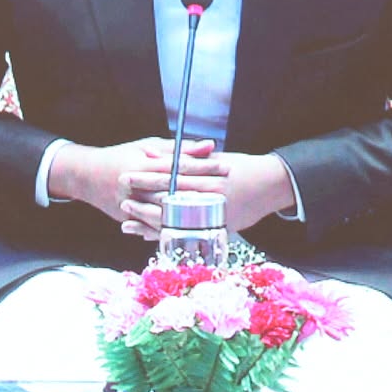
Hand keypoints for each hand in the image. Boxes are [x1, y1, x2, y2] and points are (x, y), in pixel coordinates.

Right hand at [50, 137, 222, 226]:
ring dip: (191, 211)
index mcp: (143, 164)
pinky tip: (191, 229)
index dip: (203, 166)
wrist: (86, 175)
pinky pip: (154, 227)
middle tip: (226, 188)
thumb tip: (209, 145)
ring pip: (167, 211)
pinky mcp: (128, 220)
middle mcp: (137, 186)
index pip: (180, 166)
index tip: (224, 165)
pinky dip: (172, 228)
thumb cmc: (122, 157)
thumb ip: (178, 149)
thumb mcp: (148, 147)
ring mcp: (132, 205)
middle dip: (203, 188)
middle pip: (177, 189)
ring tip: (215, 209)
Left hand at [119, 151, 295, 238]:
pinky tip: (147, 237)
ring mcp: (211, 216)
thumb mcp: (216, 158)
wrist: (271, 184)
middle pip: (167, 199)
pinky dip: (166, 236)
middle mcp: (206, 198)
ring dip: (147, 221)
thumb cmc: (243, 168)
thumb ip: (186, 156)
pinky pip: (186, 236)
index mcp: (203, 177)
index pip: (169, 176)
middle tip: (120, 195)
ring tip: (125, 220)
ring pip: (173, 221)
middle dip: (141, 198)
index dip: (146, 176)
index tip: (126, 173)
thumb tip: (156, 154)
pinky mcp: (216, 230)